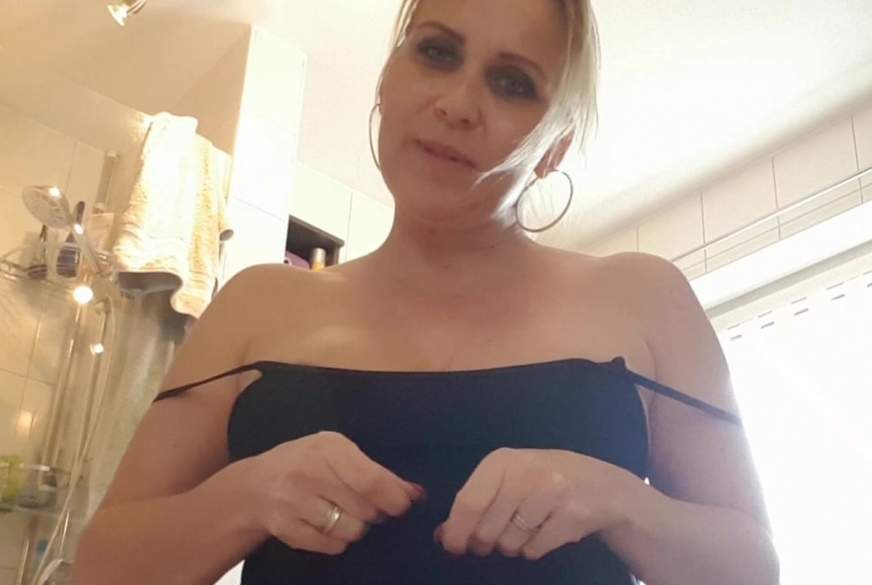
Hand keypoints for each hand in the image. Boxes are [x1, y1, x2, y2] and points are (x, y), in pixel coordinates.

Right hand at [244, 431, 425, 554]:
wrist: (255, 486)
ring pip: (351, 531)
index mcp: (327, 449)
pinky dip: (339, 541)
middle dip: (378, 513)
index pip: (371, 480)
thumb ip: (373, 470)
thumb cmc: (306, 463)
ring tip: (349, 514)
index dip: (395, 497)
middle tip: (374, 508)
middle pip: (365, 509)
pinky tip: (331, 526)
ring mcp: (294, 503)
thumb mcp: (336, 452)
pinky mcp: (286, 530)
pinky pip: (331, 546)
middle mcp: (309, 474)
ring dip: (359, 527)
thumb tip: (415, 493)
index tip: (407, 503)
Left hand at [433, 448, 636, 559]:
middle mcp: (525, 473)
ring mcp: (551, 494)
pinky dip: (533, 549)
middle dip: (486, 542)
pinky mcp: (571, 516)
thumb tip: (443, 535)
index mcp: (502, 461)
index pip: (468, 502)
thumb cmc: (542, 480)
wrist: (600, 484)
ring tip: (526, 527)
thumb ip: (475, 502)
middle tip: (495, 537)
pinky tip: (543, 532)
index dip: (457, 531)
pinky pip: (534, 550)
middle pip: (487, 529)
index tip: (454, 547)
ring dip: (512, 546)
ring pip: (510, 543)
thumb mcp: (507, 479)